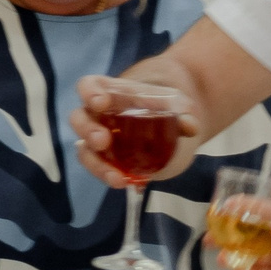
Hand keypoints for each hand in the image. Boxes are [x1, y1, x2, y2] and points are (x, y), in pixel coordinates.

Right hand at [69, 75, 200, 189]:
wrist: (170, 122)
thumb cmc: (165, 104)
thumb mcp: (178, 104)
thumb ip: (184, 112)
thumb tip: (190, 126)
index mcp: (109, 92)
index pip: (89, 86)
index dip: (89, 93)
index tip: (101, 103)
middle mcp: (97, 115)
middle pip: (79, 119)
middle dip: (88, 131)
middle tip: (103, 141)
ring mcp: (100, 140)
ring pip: (85, 150)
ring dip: (96, 163)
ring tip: (115, 177)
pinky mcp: (108, 161)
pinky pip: (100, 168)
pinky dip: (109, 176)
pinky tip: (124, 183)